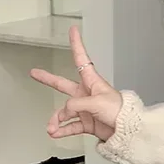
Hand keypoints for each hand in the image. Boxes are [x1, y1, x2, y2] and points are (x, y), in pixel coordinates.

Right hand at [30, 26, 122, 142]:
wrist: (127, 129)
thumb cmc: (120, 110)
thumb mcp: (96, 102)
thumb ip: (76, 104)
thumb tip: (64, 111)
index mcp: (92, 81)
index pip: (81, 58)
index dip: (76, 44)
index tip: (73, 31)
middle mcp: (86, 93)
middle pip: (62, 84)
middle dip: (48, 79)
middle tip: (35, 73)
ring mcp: (85, 108)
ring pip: (64, 111)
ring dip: (56, 120)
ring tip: (52, 128)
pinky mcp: (86, 122)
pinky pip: (70, 126)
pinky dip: (62, 130)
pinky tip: (56, 133)